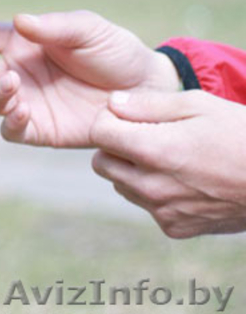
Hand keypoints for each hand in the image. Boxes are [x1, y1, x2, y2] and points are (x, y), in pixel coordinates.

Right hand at [0, 11, 179, 146]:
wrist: (146, 92)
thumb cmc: (115, 52)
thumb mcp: (89, 29)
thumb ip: (54, 26)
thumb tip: (19, 21)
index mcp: (23, 43)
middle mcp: (17, 71)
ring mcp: (25, 101)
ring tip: (13, 85)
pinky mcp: (38, 129)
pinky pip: (11, 129)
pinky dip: (10, 121)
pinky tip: (21, 112)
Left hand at [91, 90, 245, 237]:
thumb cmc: (242, 135)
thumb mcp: (199, 105)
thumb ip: (149, 104)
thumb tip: (113, 103)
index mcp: (155, 151)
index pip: (99, 134)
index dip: (109, 119)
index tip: (127, 115)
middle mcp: (153, 186)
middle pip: (102, 162)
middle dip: (115, 146)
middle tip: (146, 135)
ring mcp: (163, 211)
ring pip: (121, 185)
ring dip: (133, 170)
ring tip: (170, 157)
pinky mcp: (175, 228)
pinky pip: (146, 206)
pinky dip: (155, 192)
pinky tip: (184, 179)